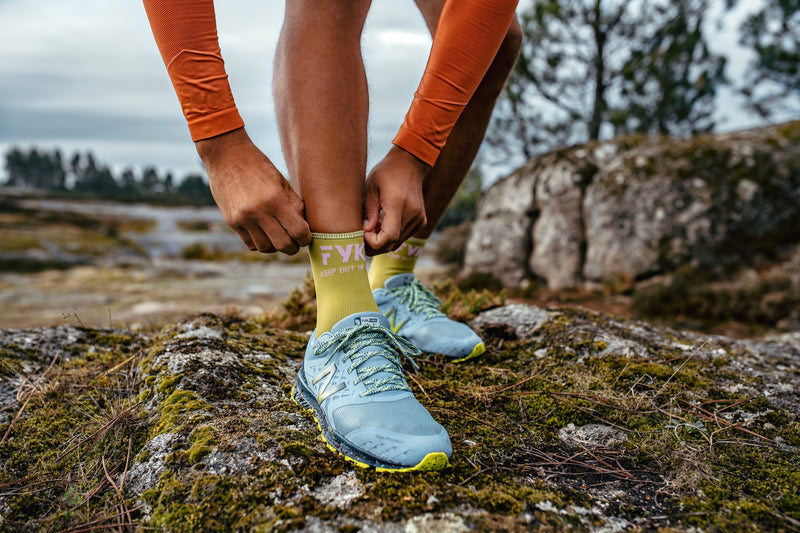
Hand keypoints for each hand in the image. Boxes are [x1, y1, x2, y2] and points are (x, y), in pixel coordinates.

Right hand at [196, 128, 310, 254]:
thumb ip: (295, 205)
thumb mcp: (281, 182)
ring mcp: (243, 219)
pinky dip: (261, 244)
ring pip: (265, 248)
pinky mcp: (232, 222)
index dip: (306, 238)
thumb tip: (306, 227)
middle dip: (293, 247)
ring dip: (276, 247)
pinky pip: (251, 244)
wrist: (226, 155)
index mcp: (275, 199)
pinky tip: (266, 235)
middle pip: (282, 245)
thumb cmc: (259, 166)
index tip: (307, 237)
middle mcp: (258, 212)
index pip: (298, 231)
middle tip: (297, 242)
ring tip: (281, 238)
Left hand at [363, 145, 429, 255]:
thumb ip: (368, 210)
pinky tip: (383, 223)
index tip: (363, 233)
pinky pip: (403, 237)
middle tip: (361, 234)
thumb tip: (365, 231)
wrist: (410, 163)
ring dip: (382, 240)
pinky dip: (391, 237)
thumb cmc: (387, 172)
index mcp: (398, 204)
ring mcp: (419, 219)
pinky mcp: (421, 221)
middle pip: (392, 244)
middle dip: (374, 245)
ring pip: (397, 243)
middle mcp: (412, 214)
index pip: (389, 237)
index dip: (373, 242)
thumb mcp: (371, 187)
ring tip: (372, 225)